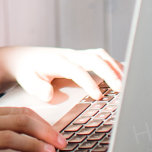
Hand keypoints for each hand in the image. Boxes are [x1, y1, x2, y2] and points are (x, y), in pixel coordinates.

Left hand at [1, 47, 123, 101]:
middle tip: (121, 89)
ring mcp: (77, 55)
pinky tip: (122, 75)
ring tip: (126, 83)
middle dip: (109, 73)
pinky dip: (113, 64)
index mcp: (58, 62)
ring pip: (100, 56)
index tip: (98, 96)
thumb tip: (48, 93)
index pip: (77, 71)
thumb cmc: (28, 71)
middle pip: (95, 59)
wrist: (25, 59)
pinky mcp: (82, 57)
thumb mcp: (27, 80)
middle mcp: (70, 55)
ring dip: (114, 67)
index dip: (89, 82)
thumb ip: (36, 87)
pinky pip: (101, 57)